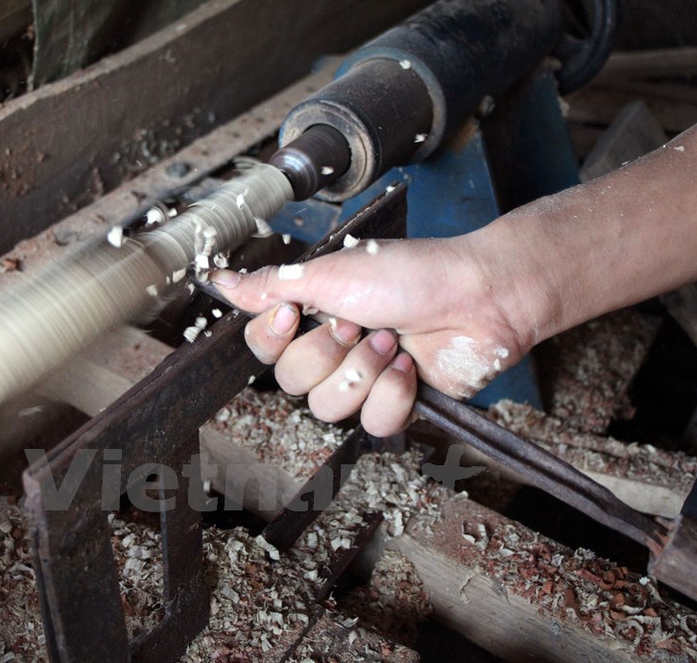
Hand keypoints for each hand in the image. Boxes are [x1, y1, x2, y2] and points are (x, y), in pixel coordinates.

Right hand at [211, 236, 531, 435]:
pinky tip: (410, 365)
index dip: (273, 337)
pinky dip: (393, 392)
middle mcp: (332, 349)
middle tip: (359, 321)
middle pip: (291, 381)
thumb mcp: (331, 273)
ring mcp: (363, 378)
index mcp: (312, 315)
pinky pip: (370, 422)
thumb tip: (220, 282)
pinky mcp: (394, 403)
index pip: (262, 346)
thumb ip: (270, 286)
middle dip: (328, 352)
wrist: (477, 297)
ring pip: (328, 406)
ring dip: (363, 370)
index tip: (294, 313)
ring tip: (392, 340)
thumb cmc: (411, 273)